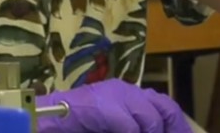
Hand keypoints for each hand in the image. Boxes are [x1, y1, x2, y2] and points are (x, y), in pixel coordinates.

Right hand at [36, 80, 193, 132]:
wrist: (42, 123)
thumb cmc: (75, 128)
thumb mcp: (114, 128)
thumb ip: (134, 129)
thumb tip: (155, 131)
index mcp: (128, 96)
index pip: (165, 107)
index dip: (178, 126)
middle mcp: (124, 90)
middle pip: (164, 108)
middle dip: (172, 129)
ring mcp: (113, 95)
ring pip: (149, 118)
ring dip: (151, 132)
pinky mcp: (102, 105)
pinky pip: (130, 126)